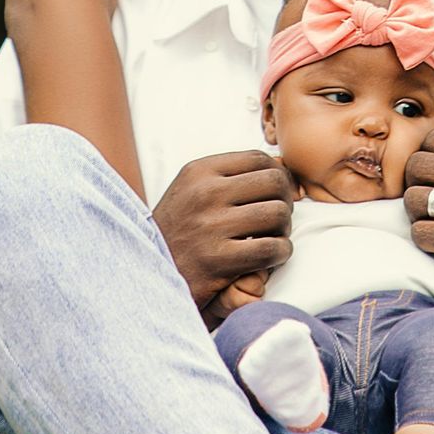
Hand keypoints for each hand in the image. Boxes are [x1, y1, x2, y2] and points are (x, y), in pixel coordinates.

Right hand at [151, 151, 292, 322]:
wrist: (148, 274)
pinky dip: (280, 253)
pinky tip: (270, 258)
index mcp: (198, 171)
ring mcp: (210, 226)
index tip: (278, 193)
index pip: (258, 158)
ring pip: (277, 214)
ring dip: (283, 229)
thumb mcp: (193, 191)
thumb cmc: (179, 231)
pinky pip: (271, 248)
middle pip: (273, 182)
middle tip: (279, 218)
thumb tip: (280, 163)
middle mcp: (204, 193)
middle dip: (285, 200)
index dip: (277, 174)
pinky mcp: (217, 260)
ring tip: (273, 238)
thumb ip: (231, 176)